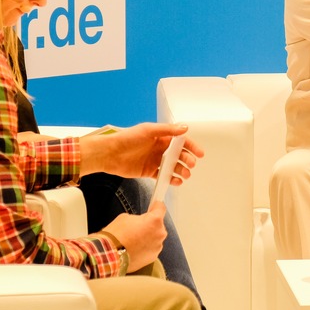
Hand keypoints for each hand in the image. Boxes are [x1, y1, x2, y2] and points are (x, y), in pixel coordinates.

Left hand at [79, 123, 203, 183]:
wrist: (110, 154)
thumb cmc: (127, 139)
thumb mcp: (148, 130)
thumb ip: (167, 130)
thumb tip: (184, 128)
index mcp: (161, 137)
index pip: (180, 141)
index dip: (191, 147)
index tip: (199, 153)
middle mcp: (160, 148)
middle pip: (179, 155)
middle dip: (187, 160)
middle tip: (191, 165)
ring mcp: (155, 160)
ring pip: (173, 167)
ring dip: (181, 171)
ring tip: (185, 175)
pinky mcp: (149, 171)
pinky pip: (163, 176)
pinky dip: (171, 179)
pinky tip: (176, 182)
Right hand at [103, 206, 167, 273]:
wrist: (109, 256)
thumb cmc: (117, 233)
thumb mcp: (125, 217)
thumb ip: (138, 218)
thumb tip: (141, 222)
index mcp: (155, 220)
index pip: (161, 208)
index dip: (155, 206)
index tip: (152, 207)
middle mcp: (160, 234)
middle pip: (158, 225)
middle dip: (150, 225)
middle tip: (137, 228)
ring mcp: (158, 247)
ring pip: (155, 238)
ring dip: (148, 238)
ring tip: (134, 241)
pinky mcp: (153, 258)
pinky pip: (151, 249)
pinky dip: (145, 248)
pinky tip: (134, 250)